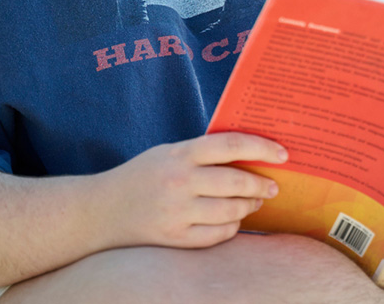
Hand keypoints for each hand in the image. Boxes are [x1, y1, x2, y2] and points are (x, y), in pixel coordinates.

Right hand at [101, 132, 287, 250]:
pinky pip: (216, 236)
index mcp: (181, 153)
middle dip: (262, 184)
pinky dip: (231, 228)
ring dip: (249, 206)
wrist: (100, 210)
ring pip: (230, 212)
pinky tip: (234, 221)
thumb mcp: (169, 152)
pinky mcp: (173, 238)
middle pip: (237, 181)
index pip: (233, 144)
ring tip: (256, 202)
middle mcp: (180, 181)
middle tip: (273, 186)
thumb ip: (203, 152)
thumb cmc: (143, 175)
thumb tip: (249, 152)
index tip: (283, 154)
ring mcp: (177, 212)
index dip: (263, 147)